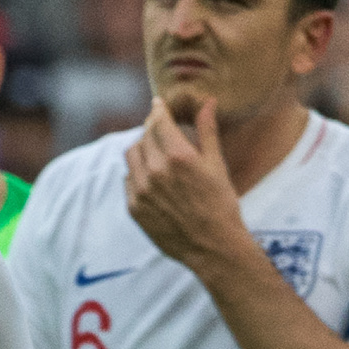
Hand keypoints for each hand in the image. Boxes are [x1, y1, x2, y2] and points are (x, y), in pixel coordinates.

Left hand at [124, 97, 244, 274]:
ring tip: (155, 152)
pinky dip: (137, 172)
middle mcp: (156, 171)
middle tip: (160, 128)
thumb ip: (207, 131)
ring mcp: (142, 191)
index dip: (158, 109)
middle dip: (152, 128)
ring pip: (131, 155)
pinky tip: (151, 177)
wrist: (212, 247)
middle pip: (144, 135)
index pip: (158, 120)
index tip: (158, 104)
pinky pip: (128, 180)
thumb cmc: (220, 205)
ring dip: (142, 148)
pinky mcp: (134, 208)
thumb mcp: (216, 165)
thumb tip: (207, 101)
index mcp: (178, 156)